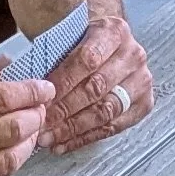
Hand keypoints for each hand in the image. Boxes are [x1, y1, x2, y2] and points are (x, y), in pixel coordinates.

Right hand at [0, 67, 52, 175]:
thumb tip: (6, 65)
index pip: (2, 98)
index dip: (31, 91)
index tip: (45, 87)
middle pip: (13, 130)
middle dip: (36, 116)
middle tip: (40, 109)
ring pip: (8, 161)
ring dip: (27, 145)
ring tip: (27, 134)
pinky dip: (4, 172)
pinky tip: (2, 159)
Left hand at [41, 7, 154, 153]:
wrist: (110, 43)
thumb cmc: (84, 40)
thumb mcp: (70, 33)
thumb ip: (53, 51)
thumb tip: (30, 83)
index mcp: (114, 32)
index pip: (87, 60)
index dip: (63, 82)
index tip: (41, 99)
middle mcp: (133, 56)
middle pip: (97, 88)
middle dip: (65, 110)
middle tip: (41, 124)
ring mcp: (141, 81)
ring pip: (106, 111)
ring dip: (74, 128)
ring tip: (49, 138)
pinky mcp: (144, 104)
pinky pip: (113, 127)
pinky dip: (85, 138)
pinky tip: (64, 144)